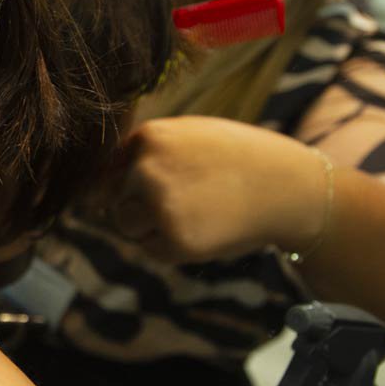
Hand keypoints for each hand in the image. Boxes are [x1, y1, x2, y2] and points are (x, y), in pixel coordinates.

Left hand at [103, 116, 327, 263]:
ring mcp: (159, 205)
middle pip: (113, 199)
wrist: (290, 189)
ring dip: (149, 227)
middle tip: (189, 199)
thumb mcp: (188, 136)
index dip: (130, 182)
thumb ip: (146, 153)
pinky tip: (205, 230)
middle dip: (139, 205)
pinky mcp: (174, 239)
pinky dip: (170, 247)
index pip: (109, 168)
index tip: (162, 184)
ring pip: (126, 225)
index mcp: (149, 136)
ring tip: (195, 212)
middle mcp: (146, 168)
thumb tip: (94, 188)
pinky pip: (151, 249)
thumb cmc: (238, 160)